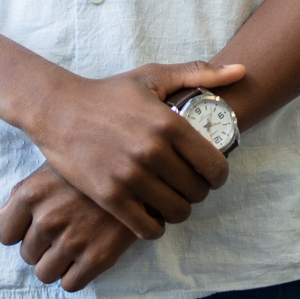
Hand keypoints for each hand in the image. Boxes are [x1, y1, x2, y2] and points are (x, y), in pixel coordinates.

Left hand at [0, 165, 136, 290]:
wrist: (145, 173)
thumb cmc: (93, 168)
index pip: (4, 235)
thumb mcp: (52, 171)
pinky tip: (88, 257)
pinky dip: (76, 276)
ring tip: (76, 247)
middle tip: (66, 232)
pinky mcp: (97, 258)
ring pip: (45, 274)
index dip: (21, 234)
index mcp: (31, 194)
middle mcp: (47, 218)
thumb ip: (21, 196)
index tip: (39, 227)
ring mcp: (72, 240)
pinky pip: (70, 284)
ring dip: (58, 265)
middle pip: (27, 255)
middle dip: (43, 248)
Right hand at [25, 59, 243, 240]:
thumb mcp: (153, 77)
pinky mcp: (109, 196)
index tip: (211, 175)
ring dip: (178, 210)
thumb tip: (242, 70)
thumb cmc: (108, 93)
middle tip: (188, 187)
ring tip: (171, 200)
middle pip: (197, 192)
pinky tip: (151, 214)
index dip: (219, 175)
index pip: (215, 165)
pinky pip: (147, 228)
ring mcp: (130, 176)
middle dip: (198, 192)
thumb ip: (198, 74)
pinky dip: (155, 227)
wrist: (57, 110)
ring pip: (176, 211)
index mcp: (169, 123)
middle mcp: (152, 151)